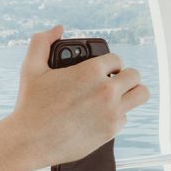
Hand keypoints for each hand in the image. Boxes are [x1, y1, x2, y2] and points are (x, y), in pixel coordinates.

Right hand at [12, 26, 148, 166]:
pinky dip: (117, 116)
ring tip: (122, 95)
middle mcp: (106, 90)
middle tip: (115, 81)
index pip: (116, 59)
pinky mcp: (111, 131)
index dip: (110, 63)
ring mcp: (111, 112)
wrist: (30, 141)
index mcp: (90, 71)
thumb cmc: (30, 105)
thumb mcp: (31, 68)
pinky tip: (103, 115)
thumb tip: (57, 29)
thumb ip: (41, 42)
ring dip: (132, 93)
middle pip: (134, 75)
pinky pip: (126, 118)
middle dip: (125, 76)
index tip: (105, 70)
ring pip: (141, 95)